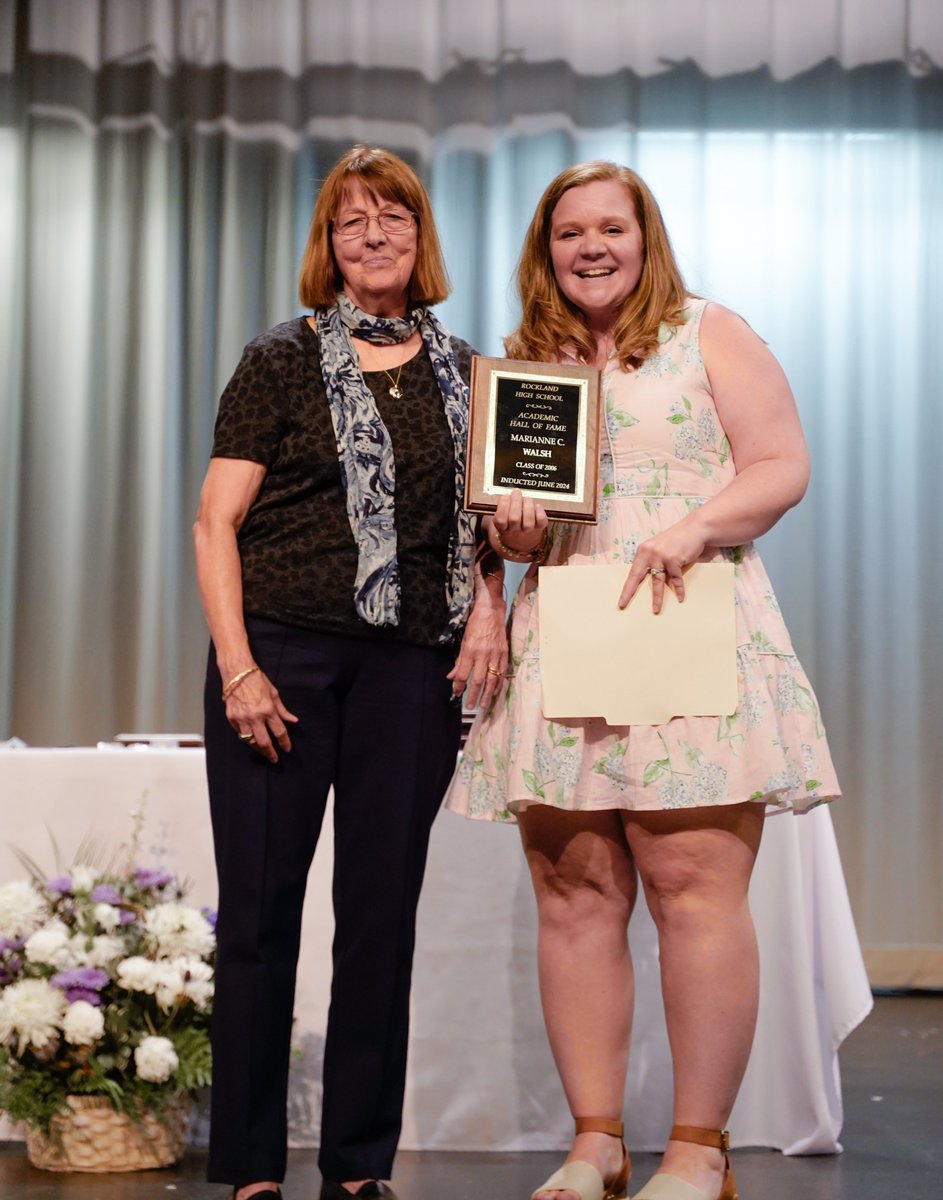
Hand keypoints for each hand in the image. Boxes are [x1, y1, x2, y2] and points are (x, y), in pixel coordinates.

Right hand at [225, 670, 298, 763]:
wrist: (237, 672)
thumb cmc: (257, 680)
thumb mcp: (274, 693)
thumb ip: (283, 710)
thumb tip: (293, 720)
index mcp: (268, 710)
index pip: (279, 732)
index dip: (285, 743)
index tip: (287, 749)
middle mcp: (255, 717)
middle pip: (264, 742)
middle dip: (271, 753)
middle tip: (274, 758)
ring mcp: (242, 718)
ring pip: (250, 741)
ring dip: (258, 749)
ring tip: (264, 752)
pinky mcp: (231, 718)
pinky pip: (240, 733)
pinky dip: (246, 738)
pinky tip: (252, 740)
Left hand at [447, 589, 508, 709]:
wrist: (491, 611)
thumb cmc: (475, 624)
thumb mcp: (463, 641)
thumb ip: (459, 661)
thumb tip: (452, 676)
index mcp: (470, 651)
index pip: (463, 674)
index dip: (459, 686)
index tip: (456, 693)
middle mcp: (483, 654)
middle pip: (478, 680)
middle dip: (473, 695)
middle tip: (470, 706)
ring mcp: (495, 655)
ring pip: (492, 679)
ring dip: (487, 694)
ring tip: (483, 704)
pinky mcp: (504, 654)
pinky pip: (501, 673)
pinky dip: (498, 684)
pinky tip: (494, 692)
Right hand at [491, 490, 547, 555]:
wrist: (523, 538)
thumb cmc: (510, 522)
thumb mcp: (501, 516)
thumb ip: (502, 506)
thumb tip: (508, 495)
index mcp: (502, 528)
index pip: (500, 520)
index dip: (503, 505)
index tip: (505, 496)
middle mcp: (515, 531)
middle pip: (514, 519)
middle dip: (515, 501)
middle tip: (516, 492)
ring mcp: (528, 531)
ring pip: (528, 521)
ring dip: (527, 505)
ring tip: (526, 498)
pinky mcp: (540, 528)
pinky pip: (541, 521)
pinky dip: (540, 511)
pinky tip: (537, 506)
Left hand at [618, 518, 707, 613]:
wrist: (695, 528)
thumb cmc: (677, 540)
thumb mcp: (659, 548)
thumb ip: (652, 560)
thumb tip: (646, 579)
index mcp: (643, 551)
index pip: (632, 572)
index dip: (627, 588)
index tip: (621, 600)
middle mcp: (649, 553)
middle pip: (637, 577)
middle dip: (629, 592)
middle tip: (623, 605)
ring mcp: (661, 556)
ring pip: (657, 582)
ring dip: (657, 598)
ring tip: (656, 610)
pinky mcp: (674, 560)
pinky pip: (676, 579)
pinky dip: (679, 590)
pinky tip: (680, 598)